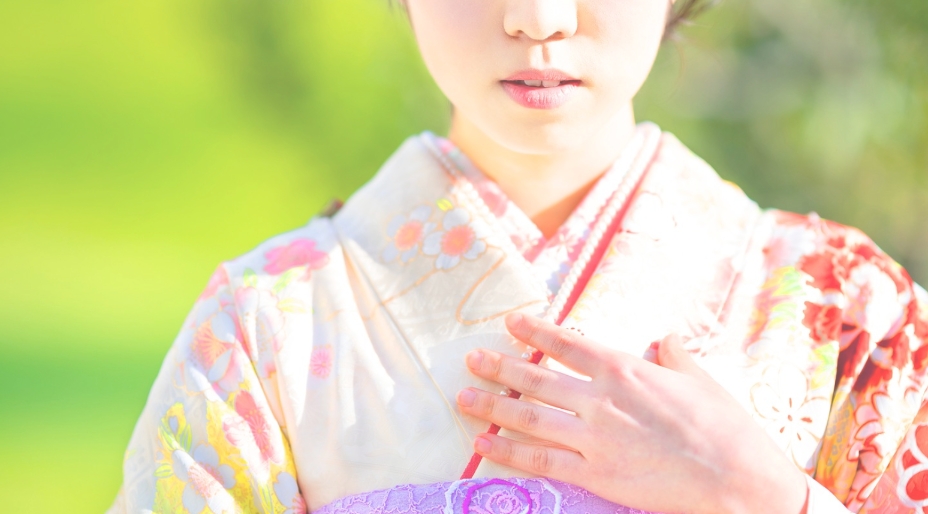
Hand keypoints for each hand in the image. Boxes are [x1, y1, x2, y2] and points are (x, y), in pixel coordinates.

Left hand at [456, 313, 808, 513]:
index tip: (511, 323)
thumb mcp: (700, 379)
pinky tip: (483, 443)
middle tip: (471, 360)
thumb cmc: (725, 426)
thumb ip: (675, 356)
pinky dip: (508, 451)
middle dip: (499, 367)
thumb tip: (665, 339)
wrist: (737, 477)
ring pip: (530, 417)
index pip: (568, 344)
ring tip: (463, 398)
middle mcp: (601, 399)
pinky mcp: (597, 474)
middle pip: (537, 378)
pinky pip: (541, 460)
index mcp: (625, 369)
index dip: (535, 332)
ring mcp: (595, 438)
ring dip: (492, 406)